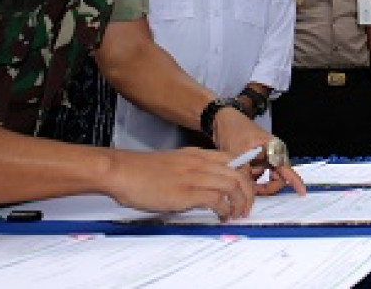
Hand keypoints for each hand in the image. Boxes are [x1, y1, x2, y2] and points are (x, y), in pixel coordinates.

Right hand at [104, 147, 255, 221]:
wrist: (121, 170)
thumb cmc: (141, 170)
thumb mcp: (173, 162)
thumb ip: (190, 169)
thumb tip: (202, 186)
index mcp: (197, 154)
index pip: (233, 160)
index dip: (244, 175)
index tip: (245, 189)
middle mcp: (200, 163)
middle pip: (238, 174)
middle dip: (248, 192)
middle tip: (247, 206)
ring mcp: (194, 177)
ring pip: (232, 185)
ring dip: (240, 202)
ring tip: (237, 214)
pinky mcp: (186, 193)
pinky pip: (216, 199)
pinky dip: (225, 209)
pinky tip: (222, 216)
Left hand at [212, 108, 305, 195]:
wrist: (223, 120)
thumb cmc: (233, 130)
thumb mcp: (237, 153)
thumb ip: (245, 172)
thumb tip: (249, 190)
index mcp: (273, 148)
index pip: (287, 168)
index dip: (295, 181)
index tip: (302, 192)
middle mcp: (273, 154)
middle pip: (278, 177)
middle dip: (267, 187)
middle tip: (253, 190)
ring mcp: (265, 158)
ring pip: (268, 178)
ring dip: (258, 184)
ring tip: (244, 180)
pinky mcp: (258, 161)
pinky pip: (259, 176)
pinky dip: (252, 179)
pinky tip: (243, 176)